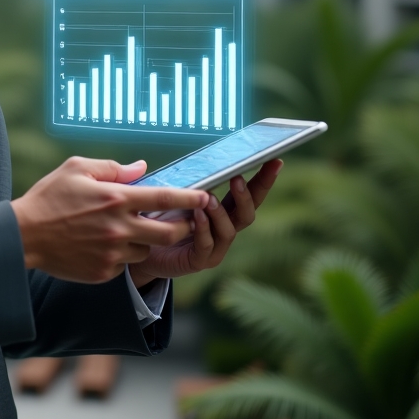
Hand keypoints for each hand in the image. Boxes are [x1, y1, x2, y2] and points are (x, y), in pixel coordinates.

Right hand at [10, 157, 209, 283]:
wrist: (24, 235)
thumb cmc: (49, 197)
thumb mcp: (76, 168)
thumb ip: (112, 167)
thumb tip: (142, 168)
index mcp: (116, 199)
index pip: (164, 196)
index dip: (189, 197)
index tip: (205, 196)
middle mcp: (119, 228)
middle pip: (169, 232)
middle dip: (181, 226)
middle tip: (180, 220)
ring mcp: (113, 253)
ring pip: (147, 249)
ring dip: (146, 240)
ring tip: (128, 229)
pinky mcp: (104, 272)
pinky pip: (125, 264)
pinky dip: (122, 254)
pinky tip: (103, 244)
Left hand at [125, 159, 281, 285]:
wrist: (143, 250)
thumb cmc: (161, 219)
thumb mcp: (177, 196)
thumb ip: (188, 181)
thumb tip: (194, 157)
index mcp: (224, 211)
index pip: (249, 194)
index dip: (263, 179)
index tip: (275, 160)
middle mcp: (224, 229)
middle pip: (247, 213)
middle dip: (248, 195)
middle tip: (238, 178)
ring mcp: (215, 248)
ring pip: (229, 230)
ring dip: (221, 213)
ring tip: (210, 198)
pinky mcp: (199, 261)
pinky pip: (206, 245)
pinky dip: (204, 230)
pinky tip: (197, 216)